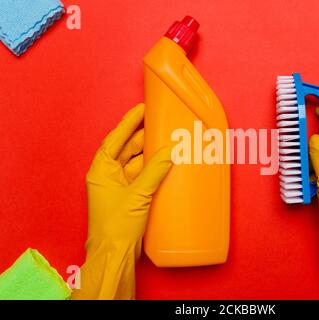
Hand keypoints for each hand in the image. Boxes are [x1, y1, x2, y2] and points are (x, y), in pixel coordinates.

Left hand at [86, 103, 171, 246]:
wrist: (115, 253)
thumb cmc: (116, 226)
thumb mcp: (138, 194)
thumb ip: (155, 170)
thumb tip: (170, 150)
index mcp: (101, 170)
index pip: (115, 139)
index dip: (128, 123)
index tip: (141, 109)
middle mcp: (107, 176)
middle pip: (126, 148)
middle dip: (142, 136)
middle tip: (159, 123)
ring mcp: (118, 186)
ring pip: (135, 162)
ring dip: (150, 153)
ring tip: (166, 139)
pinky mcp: (129, 196)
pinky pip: (142, 175)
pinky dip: (153, 168)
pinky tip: (165, 162)